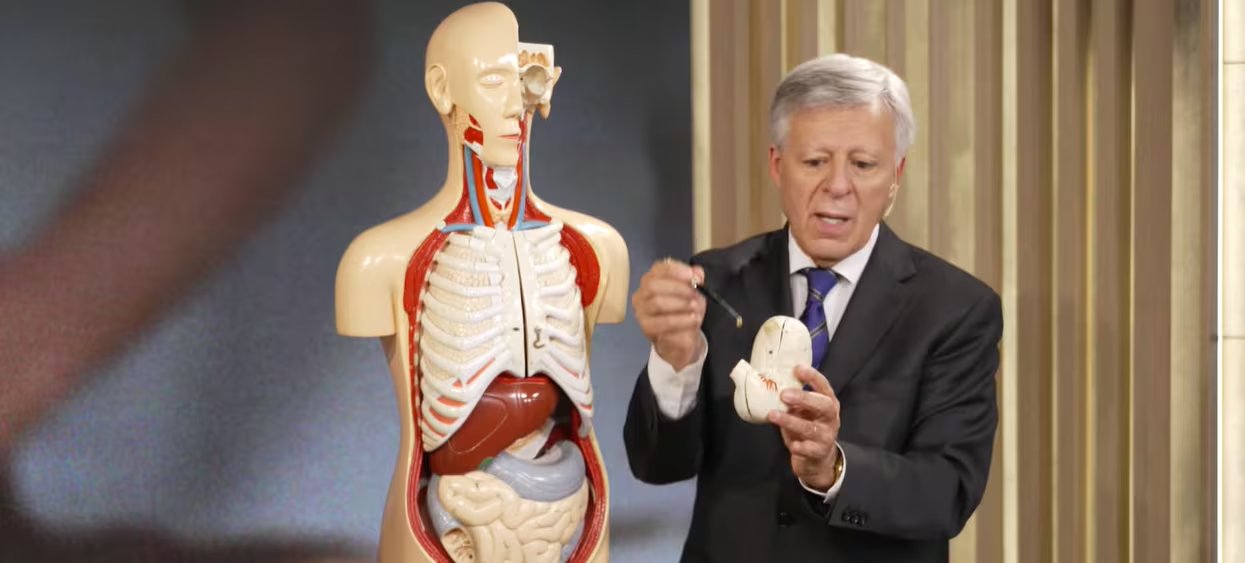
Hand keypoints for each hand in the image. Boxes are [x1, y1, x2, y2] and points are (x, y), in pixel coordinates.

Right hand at [631, 258, 705, 369]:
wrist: (681, 337)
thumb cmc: (684, 310)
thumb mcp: (694, 292)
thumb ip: (695, 279)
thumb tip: (697, 273)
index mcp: (653, 278)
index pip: (660, 268)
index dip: (677, 271)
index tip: (694, 277)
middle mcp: (642, 292)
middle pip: (654, 285)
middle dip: (678, 288)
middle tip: (694, 295)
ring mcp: (642, 310)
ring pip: (657, 303)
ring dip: (680, 304)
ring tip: (695, 309)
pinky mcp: (646, 327)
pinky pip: (663, 322)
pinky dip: (681, 320)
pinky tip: (692, 320)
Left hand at [768, 366, 841, 489]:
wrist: (818, 459)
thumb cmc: (808, 427)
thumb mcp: (804, 411)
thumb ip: (794, 400)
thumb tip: (771, 385)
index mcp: (828, 403)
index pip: (824, 386)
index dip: (812, 376)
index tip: (797, 368)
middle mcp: (830, 418)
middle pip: (823, 405)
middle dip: (804, 398)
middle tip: (783, 394)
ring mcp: (826, 436)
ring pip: (810, 428)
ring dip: (790, 421)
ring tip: (773, 415)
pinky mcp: (819, 452)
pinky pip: (809, 449)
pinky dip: (799, 446)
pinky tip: (791, 444)